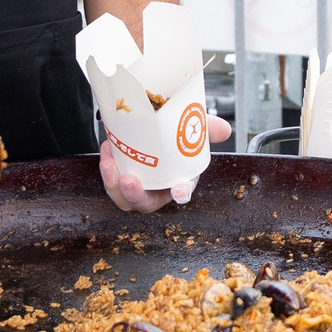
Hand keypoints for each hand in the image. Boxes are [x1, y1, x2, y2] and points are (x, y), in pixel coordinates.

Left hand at [100, 114, 231, 209]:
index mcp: (179, 179)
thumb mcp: (192, 128)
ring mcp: (138, 185)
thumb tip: (224, 130)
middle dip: (136, 196)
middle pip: (146, 203)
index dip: (181, 193)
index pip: (182, 190)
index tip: (179, 193)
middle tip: (129, 180)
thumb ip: (207, 127)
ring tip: (110, 164)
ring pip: (124, 198)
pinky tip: (108, 149)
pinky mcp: (120, 177)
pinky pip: (112, 182)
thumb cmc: (174, 135)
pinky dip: (107, 170)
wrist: (152, 128)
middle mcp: (158, 188)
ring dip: (114, 185)